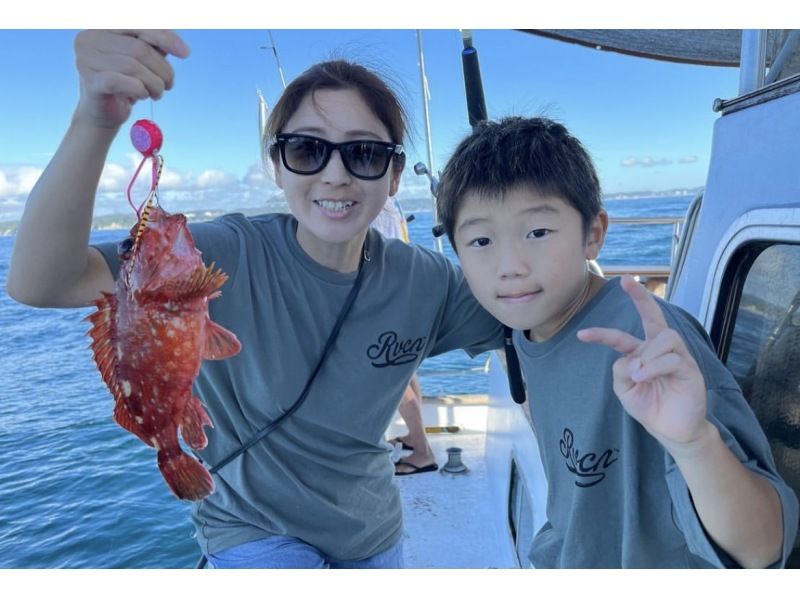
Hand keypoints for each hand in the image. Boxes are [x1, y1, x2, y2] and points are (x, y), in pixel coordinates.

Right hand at [73, 30, 189, 128]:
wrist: (104, 113)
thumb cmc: (125, 83)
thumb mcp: (142, 59)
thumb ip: (155, 45)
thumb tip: (179, 46)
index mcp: (102, 27)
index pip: (138, 25)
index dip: (164, 37)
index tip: (185, 53)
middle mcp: (89, 39)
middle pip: (139, 49)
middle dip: (163, 69)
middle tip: (168, 84)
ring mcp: (85, 59)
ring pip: (133, 67)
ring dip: (154, 84)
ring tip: (156, 93)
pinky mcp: (90, 81)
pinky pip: (122, 82)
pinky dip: (140, 90)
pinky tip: (143, 95)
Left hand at [577, 276, 707, 450]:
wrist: (672, 431)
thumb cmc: (649, 407)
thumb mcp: (625, 390)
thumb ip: (621, 371)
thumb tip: (631, 358)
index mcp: (642, 354)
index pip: (622, 337)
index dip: (602, 334)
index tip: (581, 335)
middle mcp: (660, 350)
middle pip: (653, 317)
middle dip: (640, 297)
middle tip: (625, 280)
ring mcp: (677, 356)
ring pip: (662, 337)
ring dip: (647, 355)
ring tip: (639, 375)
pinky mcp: (690, 368)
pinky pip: (672, 357)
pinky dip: (655, 365)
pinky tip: (645, 376)